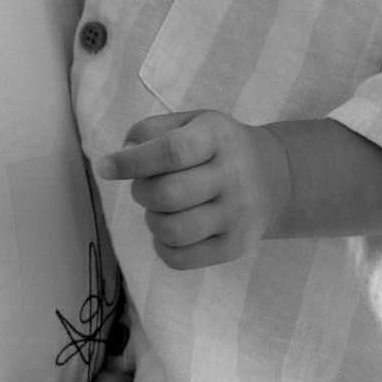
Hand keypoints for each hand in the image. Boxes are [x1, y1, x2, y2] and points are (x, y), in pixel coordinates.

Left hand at [101, 113, 287, 266]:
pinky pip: (179, 258)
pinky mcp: (234, 247)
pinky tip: (172, 230)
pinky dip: (163, 246)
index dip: (131, 162)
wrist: (275, 178)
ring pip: (171, 230)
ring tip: (163, 208)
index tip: (106, 168)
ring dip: (153, 220)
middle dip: (142, 191)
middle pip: (166, 194)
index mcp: (218, 137)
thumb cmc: (217, 148)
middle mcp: (233, 176)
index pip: (171, 152)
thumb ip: (151, 130)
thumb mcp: (191, 122)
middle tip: (147, 186)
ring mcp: (237, 215)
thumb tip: (121, 156)